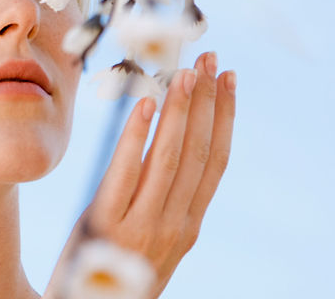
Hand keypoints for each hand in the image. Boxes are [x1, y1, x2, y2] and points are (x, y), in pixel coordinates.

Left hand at [46, 51, 236, 297]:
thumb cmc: (114, 276)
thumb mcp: (151, 241)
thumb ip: (163, 202)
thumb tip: (168, 144)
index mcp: (189, 227)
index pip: (216, 161)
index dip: (225, 116)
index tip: (229, 79)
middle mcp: (175, 226)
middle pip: (199, 152)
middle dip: (207, 100)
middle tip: (210, 57)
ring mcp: (142, 227)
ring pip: (170, 157)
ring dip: (180, 109)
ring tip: (185, 71)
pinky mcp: (105, 226)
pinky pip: (126, 171)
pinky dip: (138, 135)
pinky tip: (146, 103)